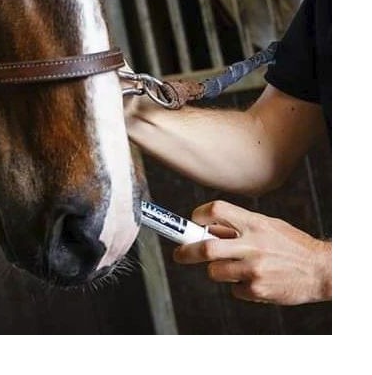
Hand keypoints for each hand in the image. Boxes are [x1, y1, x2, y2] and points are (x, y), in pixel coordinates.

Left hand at [171, 200, 330, 305]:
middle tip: (178, 254)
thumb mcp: (267, 225)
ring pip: (215, 272)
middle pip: (205, 248)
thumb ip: (239, 226)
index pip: (216, 210)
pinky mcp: (258, 289)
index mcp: (254, 223)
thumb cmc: (291, 245)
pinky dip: (238, 286)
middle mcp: (252, 244)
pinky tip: (254, 280)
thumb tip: (207, 229)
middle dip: (185, 252)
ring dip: (217, 271)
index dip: (198, 215)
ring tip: (232, 268)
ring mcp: (254, 268)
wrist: (321, 270)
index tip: (191, 221)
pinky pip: (234, 289)